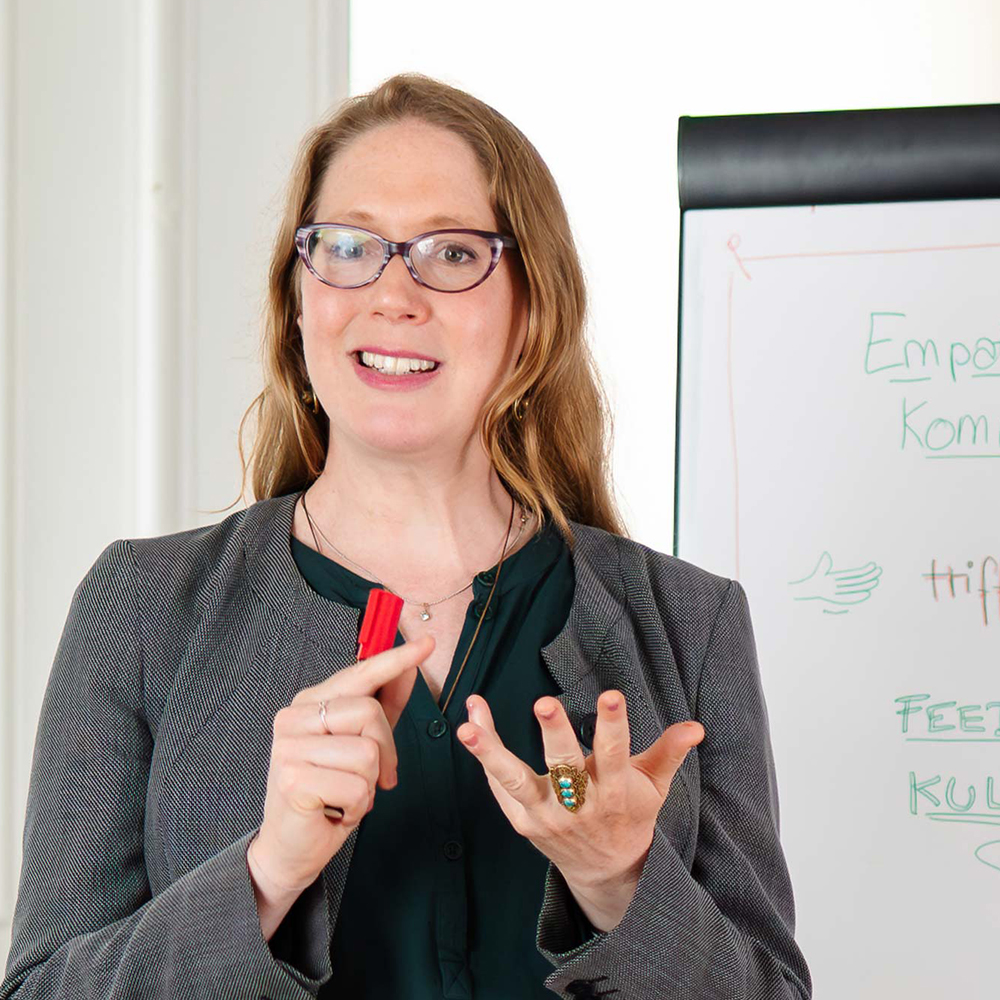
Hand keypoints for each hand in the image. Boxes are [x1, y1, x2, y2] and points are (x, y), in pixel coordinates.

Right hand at [250, 633, 432, 894]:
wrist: (292, 846)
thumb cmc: (329, 792)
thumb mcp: (362, 745)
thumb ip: (385, 707)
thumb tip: (410, 670)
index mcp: (309, 703)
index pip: (359, 674)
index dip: (395, 660)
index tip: (427, 643)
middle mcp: (293, 718)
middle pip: (369, 712)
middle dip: (387, 748)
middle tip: (378, 778)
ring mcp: (289, 748)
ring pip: (367, 752)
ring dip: (369, 783)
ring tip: (346, 794)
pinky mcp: (292, 780)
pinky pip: (357, 786)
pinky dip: (357, 805)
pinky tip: (335, 810)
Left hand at [457, 690, 703, 927]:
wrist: (606, 871)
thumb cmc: (630, 814)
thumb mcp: (655, 786)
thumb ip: (669, 752)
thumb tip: (696, 726)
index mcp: (615, 792)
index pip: (616, 755)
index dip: (614, 726)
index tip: (611, 695)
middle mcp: (579, 806)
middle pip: (565, 769)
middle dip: (556, 735)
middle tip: (545, 702)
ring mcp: (547, 816)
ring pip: (515, 782)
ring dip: (490, 753)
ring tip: (468, 726)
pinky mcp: (523, 822)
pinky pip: (500, 788)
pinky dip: (485, 757)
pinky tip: (472, 723)